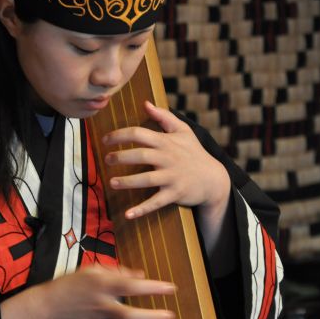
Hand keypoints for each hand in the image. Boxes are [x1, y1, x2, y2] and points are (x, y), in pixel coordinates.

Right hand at [40, 265, 175, 318]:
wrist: (48, 306)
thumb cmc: (72, 285)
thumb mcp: (93, 270)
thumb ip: (118, 272)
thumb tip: (141, 275)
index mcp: (102, 286)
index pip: (132, 286)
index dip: (154, 287)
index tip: (171, 288)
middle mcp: (102, 306)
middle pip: (130, 314)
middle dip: (153, 316)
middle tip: (169, 316)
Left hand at [102, 101, 230, 219]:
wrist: (214, 178)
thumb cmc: (194, 152)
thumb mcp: (183, 130)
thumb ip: (164, 116)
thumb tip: (145, 103)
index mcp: (166, 142)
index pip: (139, 134)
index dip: (119, 135)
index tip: (105, 140)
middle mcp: (168, 158)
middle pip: (141, 155)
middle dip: (121, 157)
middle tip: (107, 160)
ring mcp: (172, 177)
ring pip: (146, 179)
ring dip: (127, 181)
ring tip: (112, 183)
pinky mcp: (175, 194)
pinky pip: (156, 202)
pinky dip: (141, 209)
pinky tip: (127, 215)